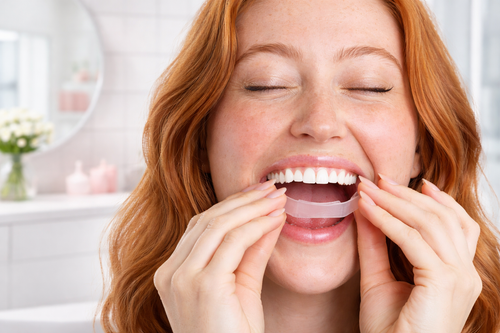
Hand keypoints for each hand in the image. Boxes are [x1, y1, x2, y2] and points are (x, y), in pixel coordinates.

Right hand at [153, 179, 286, 332]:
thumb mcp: (243, 287)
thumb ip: (253, 251)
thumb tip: (269, 218)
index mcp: (173, 272)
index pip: (201, 226)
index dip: (232, 206)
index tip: (258, 194)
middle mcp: (171, 271)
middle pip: (208, 220)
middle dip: (244, 200)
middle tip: (272, 188)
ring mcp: (183, 277)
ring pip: (219, 225)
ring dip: (252, 207)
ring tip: (278, 197)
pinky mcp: (202, 284)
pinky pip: (233, 242)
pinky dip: (257, 225)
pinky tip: (276, 218)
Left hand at [355, 175, 481, 332]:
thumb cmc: (390, 330)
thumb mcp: (379, 278)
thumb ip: (375, 245)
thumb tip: (364, 210)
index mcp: (459, 273)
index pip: (456, 224)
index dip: (434, 198)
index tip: (406, 180)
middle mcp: (466, 273)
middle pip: (442, 217)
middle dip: (406, 194)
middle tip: (377, 178)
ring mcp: (460, 277)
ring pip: (430, 222)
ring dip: (395, 201)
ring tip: (368, 189)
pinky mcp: (443, 281)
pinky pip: (412, 240)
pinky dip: (386, 220)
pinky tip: (366, 209)